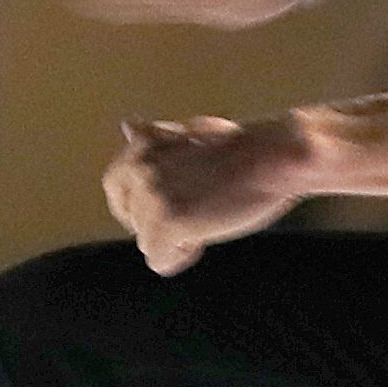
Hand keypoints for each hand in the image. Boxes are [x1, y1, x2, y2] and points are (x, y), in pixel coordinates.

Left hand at [102, 114, 308, 274]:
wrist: (273, 157)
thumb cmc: (242, 149)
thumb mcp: (190, 134)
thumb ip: (155, 140)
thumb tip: (127, 126)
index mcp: (142, 146)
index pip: (114, 187)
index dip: (142, 203)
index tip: (172, 203)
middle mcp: (139, 168)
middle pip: (131, 220)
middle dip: (158, 222)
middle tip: (196, 210)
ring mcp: (151, 196)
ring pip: (147, 242)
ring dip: (177, 238)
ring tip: (210, 214)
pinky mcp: (167, 221)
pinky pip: (159, 260)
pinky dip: (183, 255)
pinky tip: (207, 233)